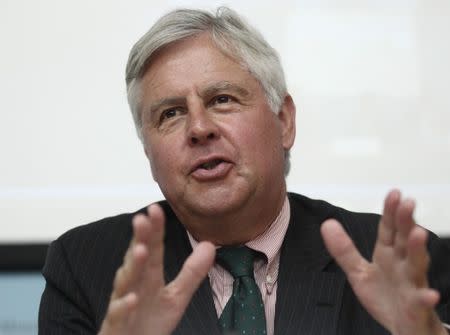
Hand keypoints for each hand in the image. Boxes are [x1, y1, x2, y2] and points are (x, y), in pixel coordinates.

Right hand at [98, 204, 214, 334]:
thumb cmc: (150, 321)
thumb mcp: (177, 296)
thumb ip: (192, 272)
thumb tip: (210, 245)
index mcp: (148, 277)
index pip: (152, 249)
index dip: (154, 230)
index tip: (155, 209)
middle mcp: (133, 286)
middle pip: (137, 260)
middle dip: (139, 240)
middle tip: (142, 219)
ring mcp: (123, 305)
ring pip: (125, 283)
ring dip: (132, 267)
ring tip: (141, 250)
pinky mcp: (116, 326)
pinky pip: (118, 315)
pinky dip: (123, 306)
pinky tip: (131, 298)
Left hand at [321, 190, 446, 334]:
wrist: (402, 326)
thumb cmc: (384, 296)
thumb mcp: (358, 272)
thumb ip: (344, 249)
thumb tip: (327, 224)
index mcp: (388, 255)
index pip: (388, 229)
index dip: (390, 212)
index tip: (394, 193)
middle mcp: (402, 265)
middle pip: (404, 241)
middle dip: (405, 222)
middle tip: (407, 203)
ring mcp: (411, 285)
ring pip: (417, 265)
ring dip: (418, 250)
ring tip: (419, 233)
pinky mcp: (416, 307)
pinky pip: (421, 302)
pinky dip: (425, 298)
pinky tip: (430, 294)